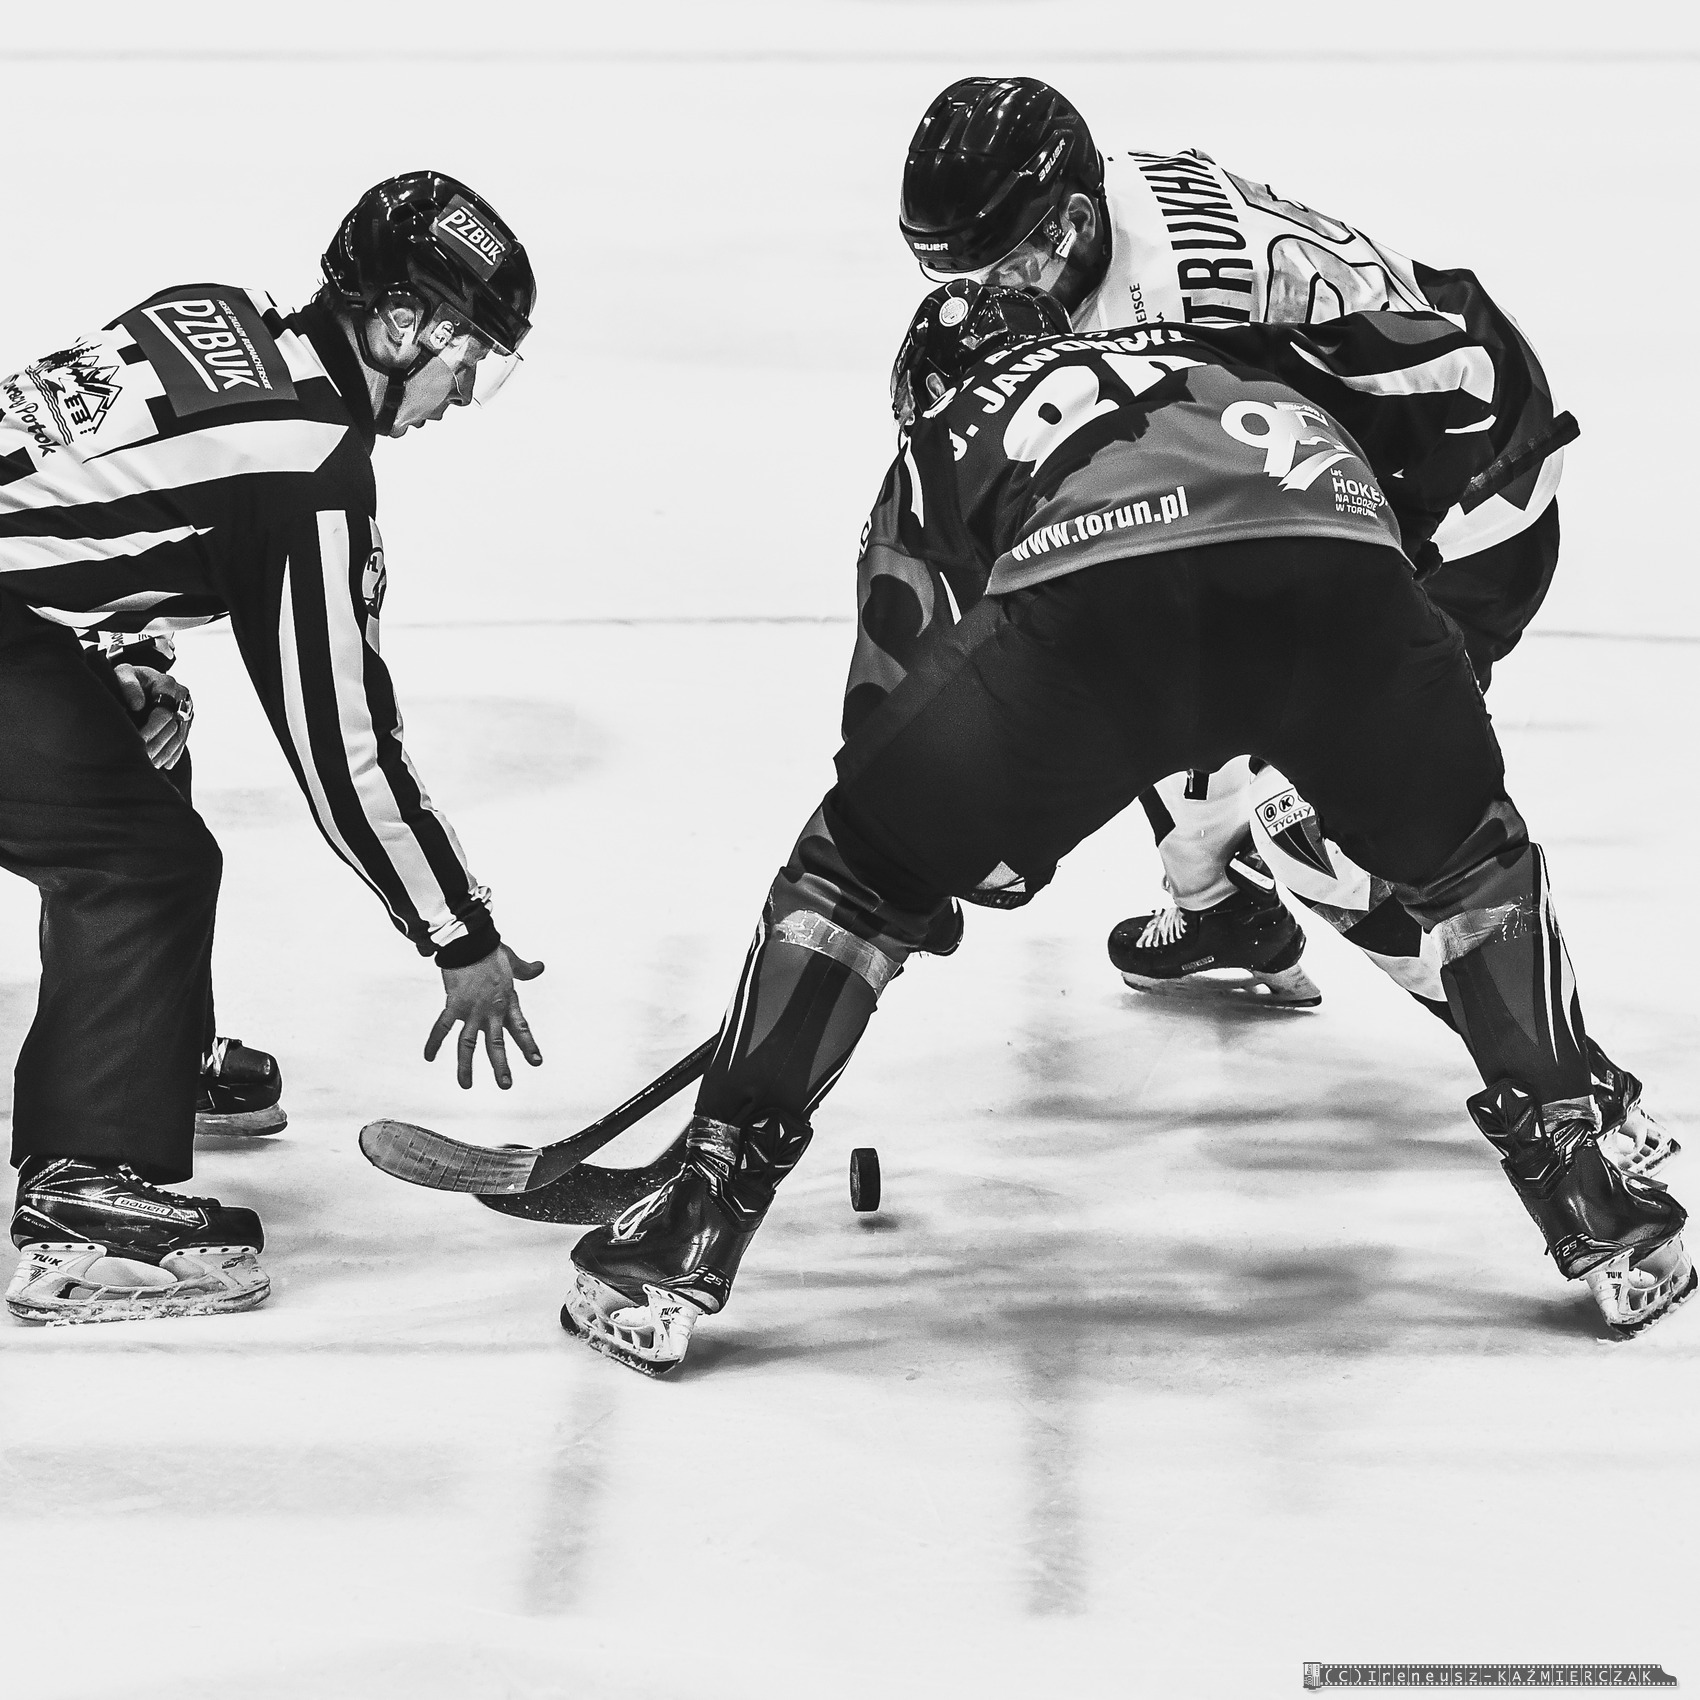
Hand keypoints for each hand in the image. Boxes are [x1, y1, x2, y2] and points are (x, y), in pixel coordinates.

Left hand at [113, 663, 193, 769]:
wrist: (141, 677)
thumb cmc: (129, 676)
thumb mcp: (124, 673)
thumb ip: (128, 685)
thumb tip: (137, 704)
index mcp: (168, 684)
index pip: (163, 713)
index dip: (151, 730)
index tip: (138, 741)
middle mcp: (182, 697)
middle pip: (173, 727)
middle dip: (158, 745)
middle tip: (144, 759)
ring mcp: (186, 709)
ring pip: (180, 736)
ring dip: (166, 753)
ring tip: (151, 765)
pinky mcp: (186, 720)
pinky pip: (182, 739)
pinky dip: (173, 753)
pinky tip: (164, 764)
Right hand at [425, 944, 544, 1088]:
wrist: (470, 942)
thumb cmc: (491, 950)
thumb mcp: (513, 961)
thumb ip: (526, 969)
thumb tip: (540, 967)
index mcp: (507, 1002)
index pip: (521, 1028)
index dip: (528, 1045)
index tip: (536, 1062)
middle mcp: (491, 1011)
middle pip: (497, 1044)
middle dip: (501, 1066)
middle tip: (505, 1085)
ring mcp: (472, 1010)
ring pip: (469, 1044)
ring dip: (467, 1065)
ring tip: (466, 1085)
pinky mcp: (453, 1005)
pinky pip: (443, 1027)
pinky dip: (434, 1042)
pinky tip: (428, 1057)